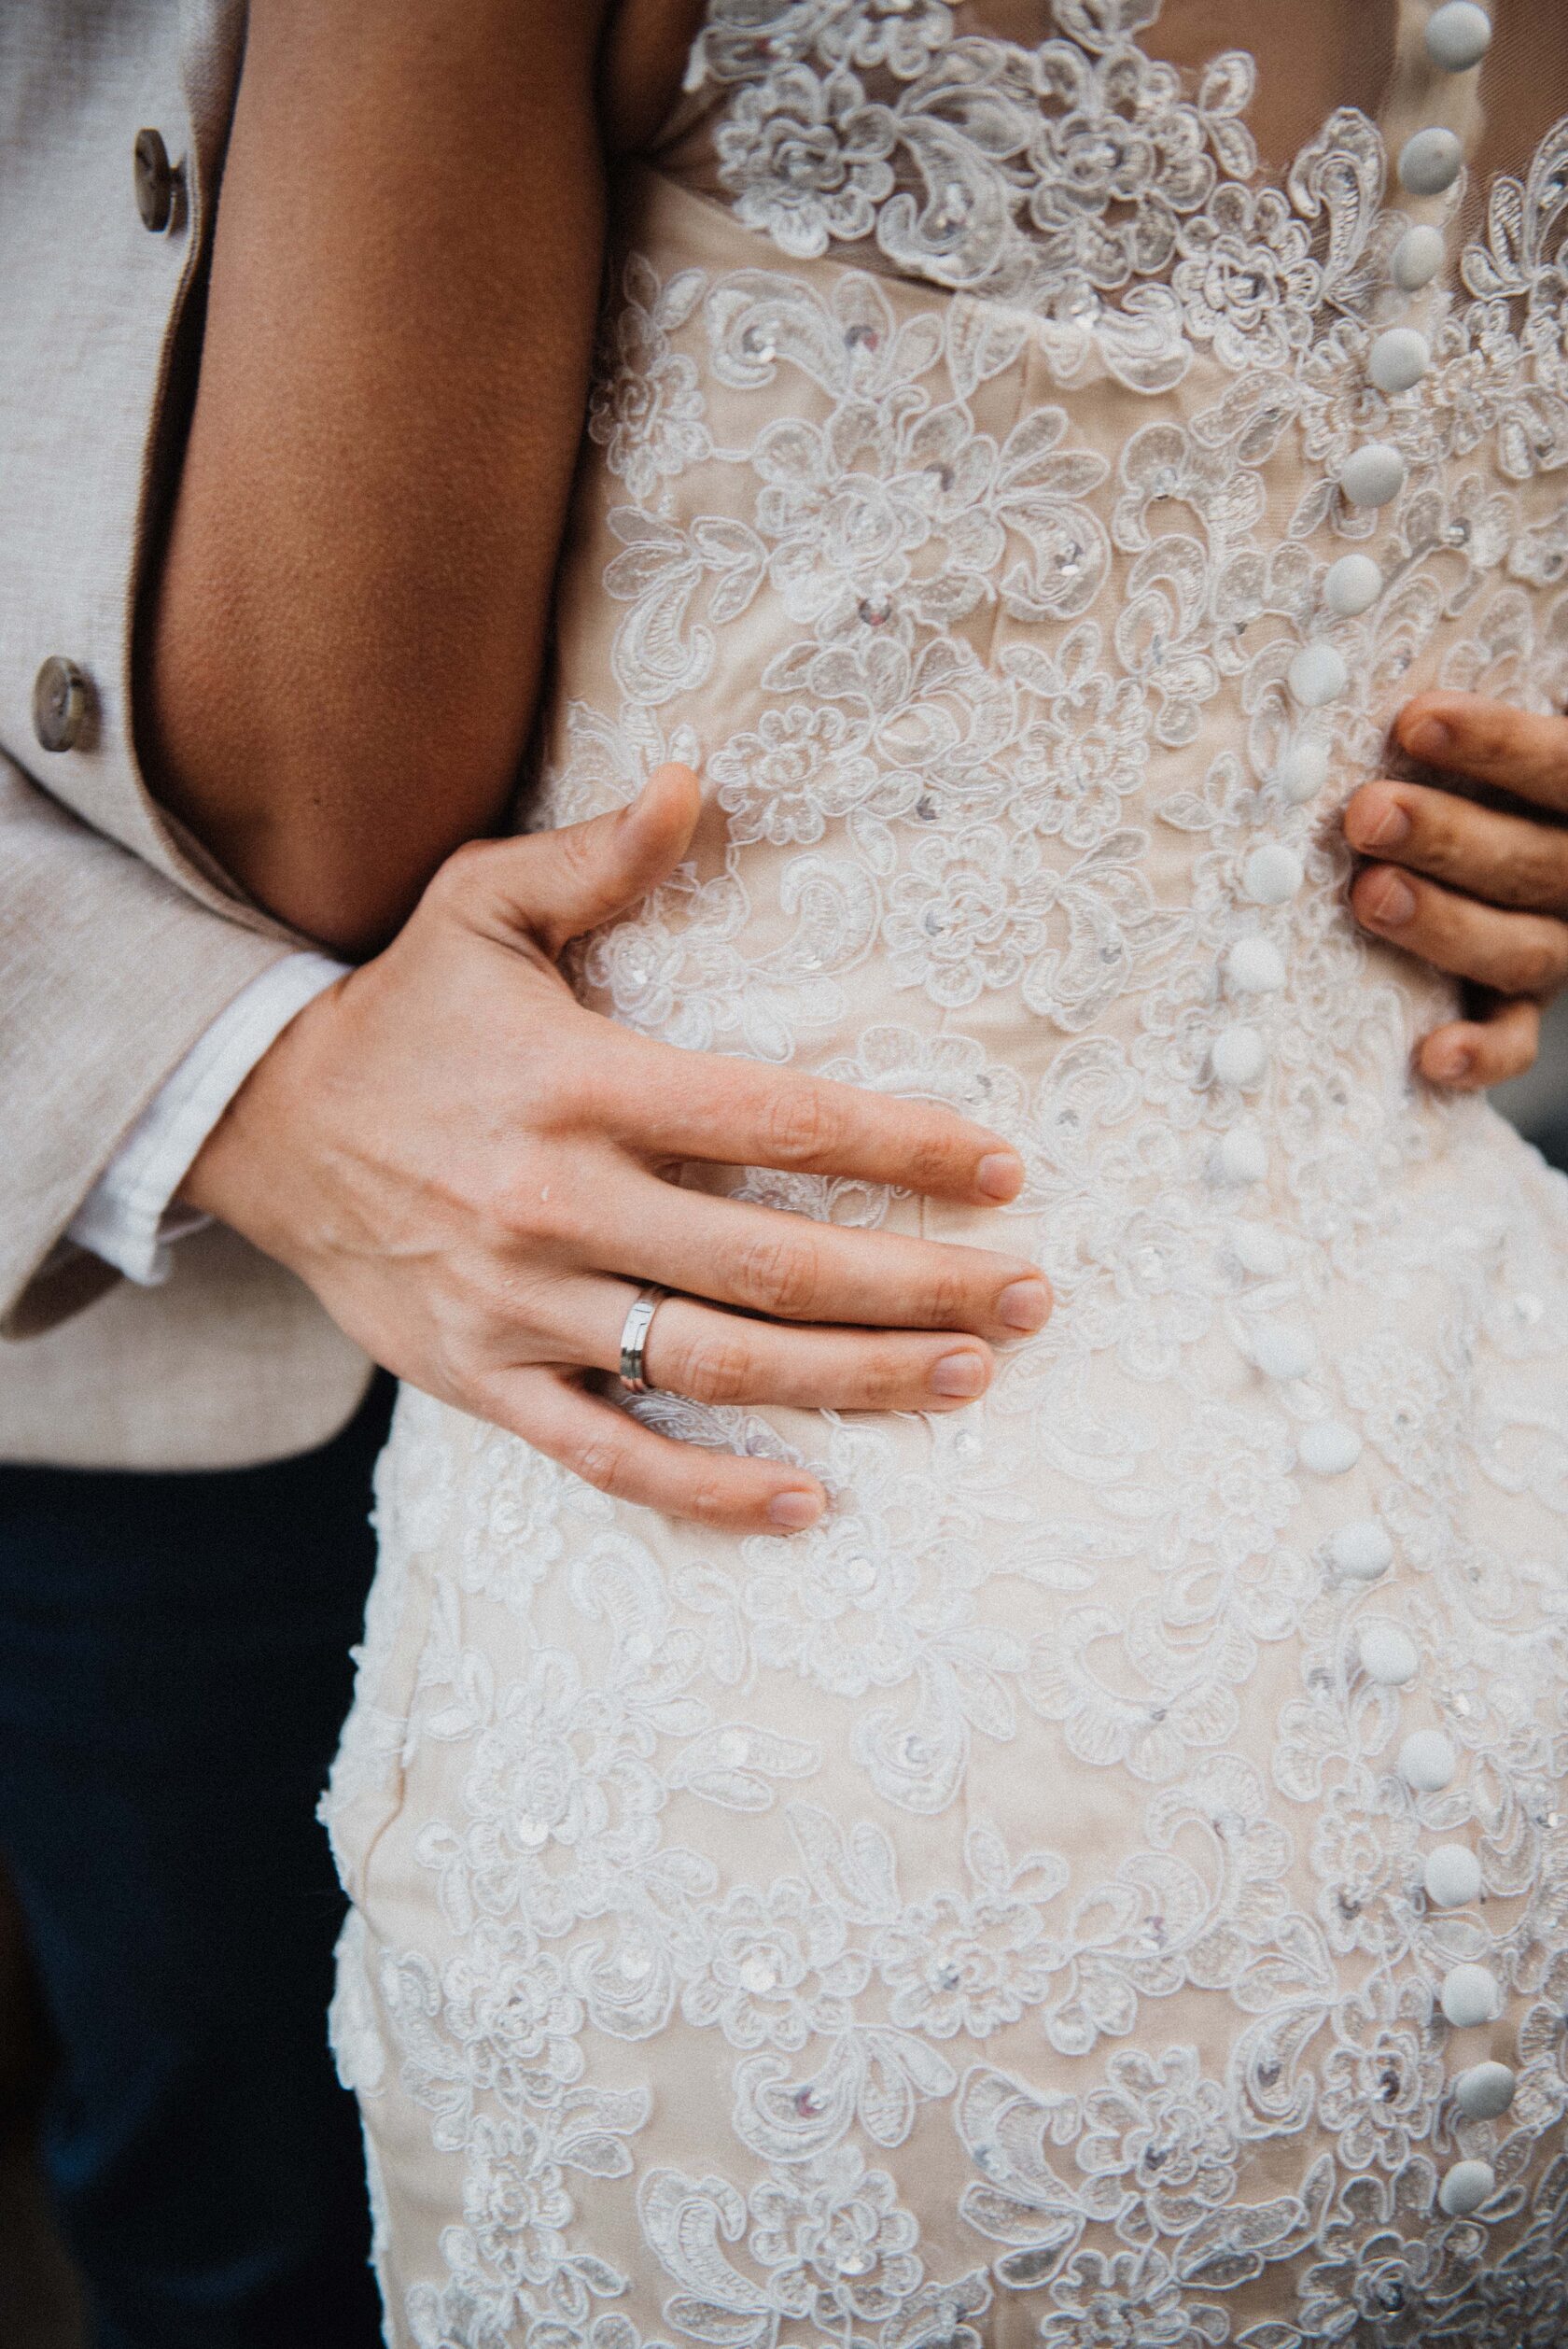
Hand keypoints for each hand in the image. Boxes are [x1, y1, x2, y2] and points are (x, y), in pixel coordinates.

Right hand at [183, 767, 1047, 1533]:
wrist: (260, 1126)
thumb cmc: (403, 1011)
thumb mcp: (481, 906)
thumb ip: (595, 858)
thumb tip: (694, 777)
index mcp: (581, 1083)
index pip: (775, 1119)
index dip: (898, 1146)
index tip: (999, 1170)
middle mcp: (558, 1202)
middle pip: (772, 1261)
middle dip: (918, 1284)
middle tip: (1030, 1299)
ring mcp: (521, 1304)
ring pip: (713, 1363)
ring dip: (853, 1381)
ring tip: (968, 1378)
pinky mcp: (483, 1380)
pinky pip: (607, 1453)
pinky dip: (706, 1488)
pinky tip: (807, 1501)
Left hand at [1343, 692, 1567, 1089]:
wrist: (1501, 855)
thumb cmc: (1467, 778)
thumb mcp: (1479, 752)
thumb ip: (1454, 729)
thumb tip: (1374, 684)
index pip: (1564, 768)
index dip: (1496, 744)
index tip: (1412, 719)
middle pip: (1534, 862)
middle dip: (1447, 837)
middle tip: (1365, 814)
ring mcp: (1559, 945)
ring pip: (1522, 949)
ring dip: (1445, 926)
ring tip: (1369, 895)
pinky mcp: (1523, 1008)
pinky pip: (1516, 1039)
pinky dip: (1481, 1052)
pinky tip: (1431, 1054)